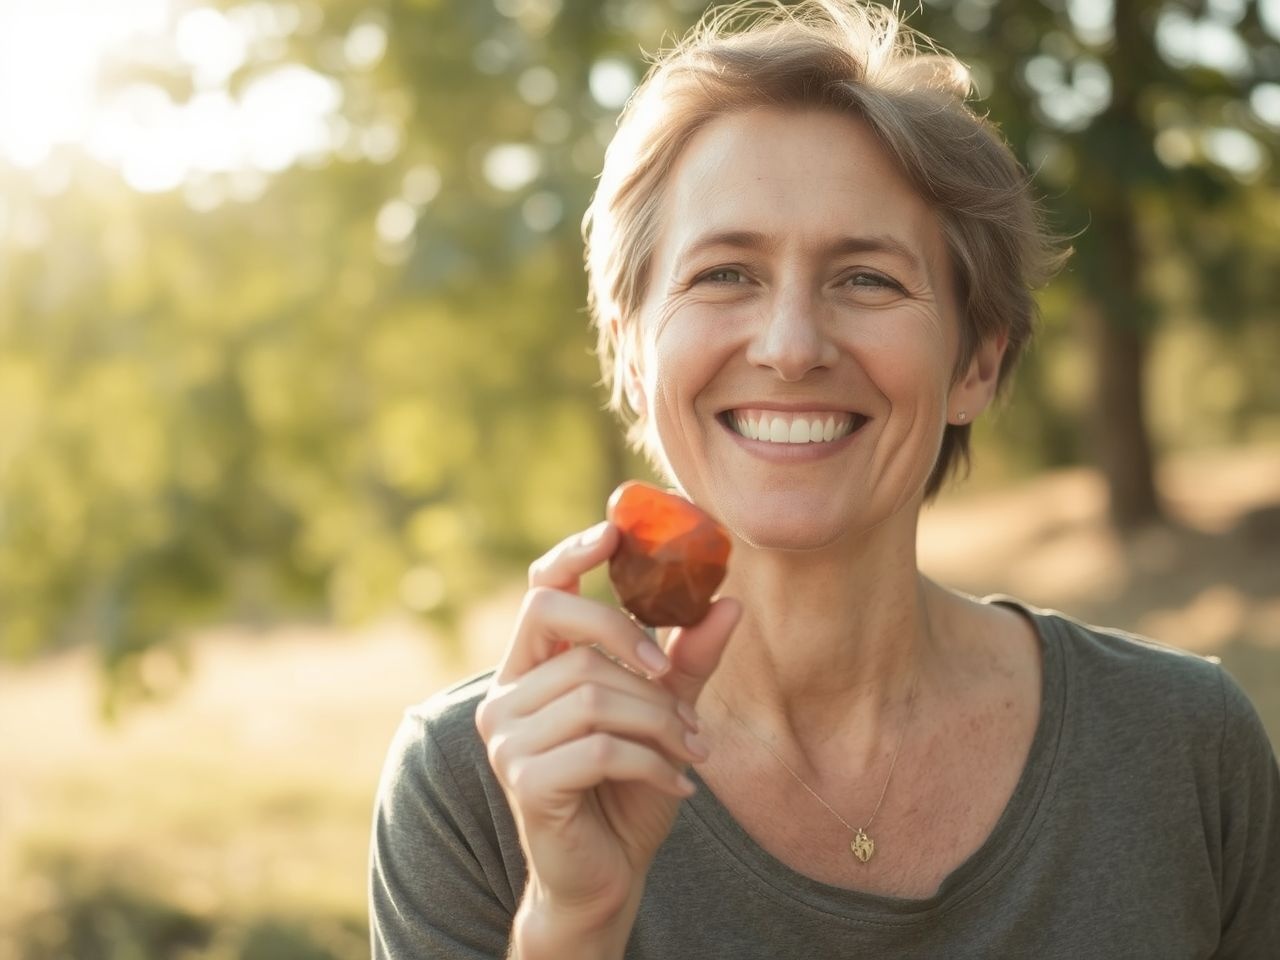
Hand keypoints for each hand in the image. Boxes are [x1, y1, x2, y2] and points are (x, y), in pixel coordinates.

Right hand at [475, 521, 739, 948]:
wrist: (605, 876)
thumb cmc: (628, 790)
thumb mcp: (665, 716)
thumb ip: (687, 662)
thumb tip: (731, 602)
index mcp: (532, 668)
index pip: (541, 592)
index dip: (573, 554)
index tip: (616, 533)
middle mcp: (505, 694)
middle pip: (561, 623)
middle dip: (629, 641)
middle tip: (674, 681)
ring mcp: (506, 737)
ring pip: (594, 692)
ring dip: (659, 720)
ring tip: (691, 750)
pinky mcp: (523, 778)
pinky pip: (601, 747)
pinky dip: (652, 763)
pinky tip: (678, 783)